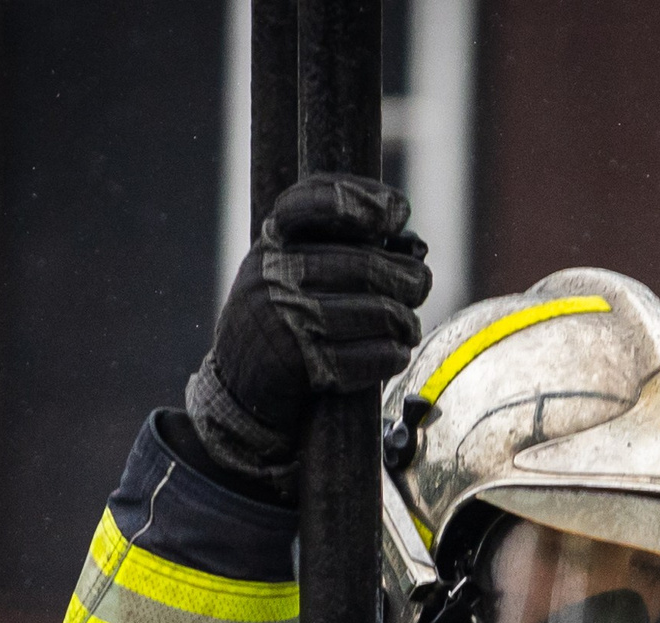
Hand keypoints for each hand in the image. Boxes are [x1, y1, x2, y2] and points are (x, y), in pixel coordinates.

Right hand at [188, 173, 431, 482]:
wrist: (239, 385)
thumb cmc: (283, 315)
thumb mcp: (289, 265)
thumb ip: (338, 244)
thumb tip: (413, 247)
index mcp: (272, 239)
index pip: (313, 202)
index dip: (361, 200)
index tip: (397, 213)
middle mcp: (273, 273)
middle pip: (366, 267)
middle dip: (408, 278)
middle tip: (419, 285)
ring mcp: (284, 319)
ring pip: (378, 313)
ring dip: (406, 322)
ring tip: (407, 326)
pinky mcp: (300, 365)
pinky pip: (371, 356)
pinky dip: (393, 355)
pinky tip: (394, 353)